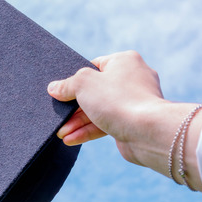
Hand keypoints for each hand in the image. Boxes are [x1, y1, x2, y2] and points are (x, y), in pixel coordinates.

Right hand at [48, 50, 201, 190]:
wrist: (147, 131)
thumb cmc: (118, 100)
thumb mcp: (83, 84)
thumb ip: (67, 84)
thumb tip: (54, 88)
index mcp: (125, 61)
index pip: (94, 66)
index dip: (76, 79)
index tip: (62, 91)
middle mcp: (132, 79)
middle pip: (95, 91)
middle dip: (74, 107)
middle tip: (59, 116)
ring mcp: (134, 102)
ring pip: (99, 110)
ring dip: (78, 122)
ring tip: (61, 132)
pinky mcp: (132, 122)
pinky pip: (106, 124)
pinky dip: (89, 131)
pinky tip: (71, 139)